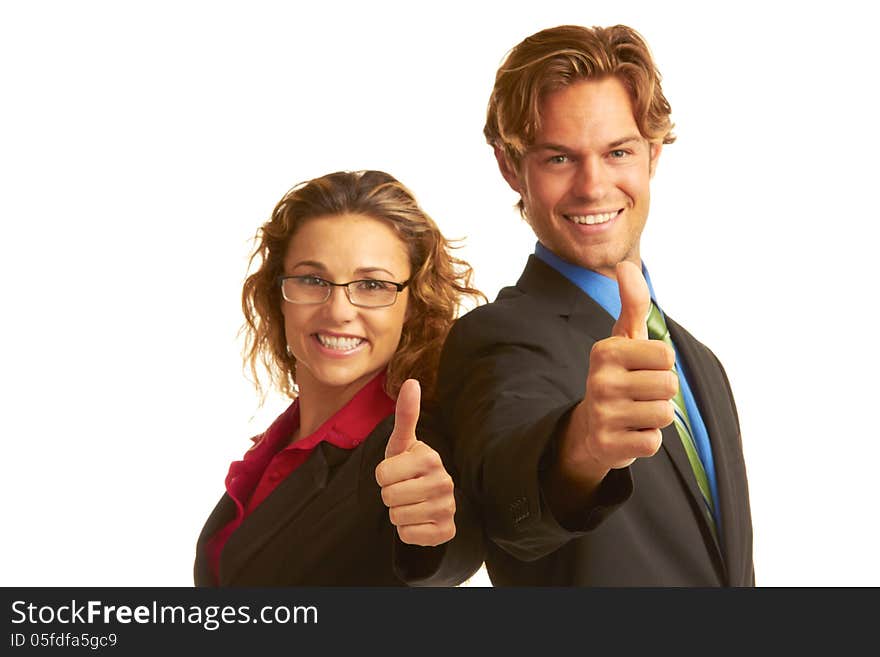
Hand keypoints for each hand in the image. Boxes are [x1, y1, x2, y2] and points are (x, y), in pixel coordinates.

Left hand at [375, 379, 455, 545]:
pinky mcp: (446, 531)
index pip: (381, 475)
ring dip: (398, 513)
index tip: (398, 471)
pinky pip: (408, 535)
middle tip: (404, 488)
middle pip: (388, 497)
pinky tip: (419, 519)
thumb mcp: (403, 443)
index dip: (383, 475)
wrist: (431, 499)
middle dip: (390, 494)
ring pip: (396, 517)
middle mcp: (444, 482)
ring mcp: (447, 508)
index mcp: (431, 457)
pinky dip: (408, 531)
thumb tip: (412, 381)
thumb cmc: (410, 468)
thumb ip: (406, 414)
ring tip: (411, 502)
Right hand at [566, 261, 677, 477]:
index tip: (640, 369)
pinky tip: (629, 433)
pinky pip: (653, 442)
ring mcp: (602, 414)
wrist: (589, 429)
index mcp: (605, 352)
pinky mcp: (608, 444)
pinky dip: (647, 440)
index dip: (662, 365)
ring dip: (656, 417)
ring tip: (634, 413)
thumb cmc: (617, 376)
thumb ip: (633, 303)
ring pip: (664, 414)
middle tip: (639, 395)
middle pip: (669, 386)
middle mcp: (599, 380)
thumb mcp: (624, 339)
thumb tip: (625, 265)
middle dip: (661, 393)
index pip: (666, 355)